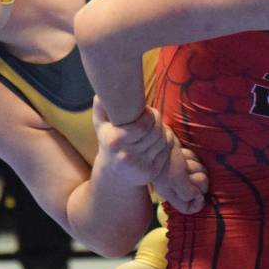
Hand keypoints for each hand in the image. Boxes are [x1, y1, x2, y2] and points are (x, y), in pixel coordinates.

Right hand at [92, 99, 207, 212]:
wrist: (113, 173)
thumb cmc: (109, 141)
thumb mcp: (101, 125)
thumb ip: (101, 107)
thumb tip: (101, 95)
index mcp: (114, 142)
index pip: (143, 125)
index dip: (150, 114)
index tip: (147, 110)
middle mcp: (126, 156)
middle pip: (155, 132)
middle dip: (158, 120)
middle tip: (154, 115)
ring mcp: (140, 166)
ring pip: (163, 140)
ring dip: (163, 129)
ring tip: (156, 125)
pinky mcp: (151, 172)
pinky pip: (167, 150)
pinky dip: (168, 140)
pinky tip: (160, 137)